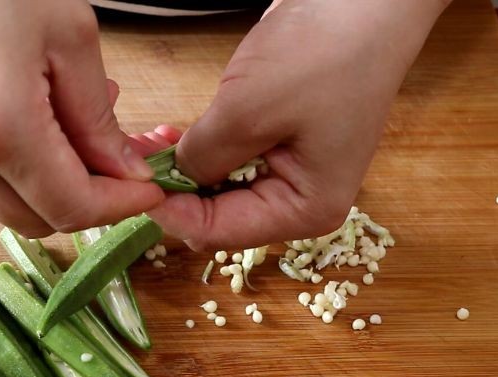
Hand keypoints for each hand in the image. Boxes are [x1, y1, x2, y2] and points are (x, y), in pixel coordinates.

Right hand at [0, 0, 162, 236]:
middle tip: (121, 163)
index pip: (71, 207)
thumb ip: (99, 119)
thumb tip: (124, 172)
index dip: (119, 206)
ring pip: (4, 203)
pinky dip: (16, 168)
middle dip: (87, 203)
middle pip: (36, 220)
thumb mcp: (69, 36)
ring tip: (79, 127)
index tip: (150, 188)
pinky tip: (37, 118)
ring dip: (50, 185)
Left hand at [149, 0, 449, 250]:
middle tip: (132, 159)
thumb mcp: (249, 111)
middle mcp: (299, 202)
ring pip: (217, 190)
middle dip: (174, 193)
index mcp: (306, 210)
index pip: (219, 233)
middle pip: (217, 217)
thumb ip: (203, 158)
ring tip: (147, 142)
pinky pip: (228, 162)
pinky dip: (198, 151)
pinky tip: (170, 135)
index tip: (131, 183)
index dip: (170, 212)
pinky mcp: (279, 144)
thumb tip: (168, 180)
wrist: (366, 0)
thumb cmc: (322, 54)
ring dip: (180, 171)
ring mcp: (290, 173)